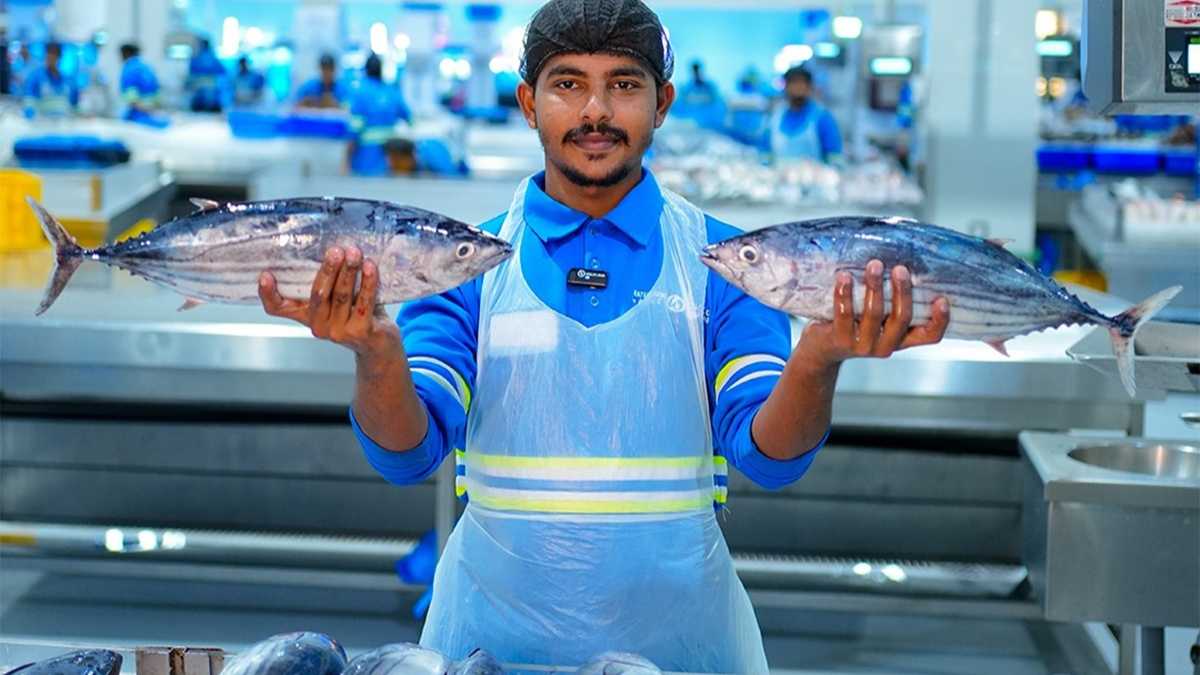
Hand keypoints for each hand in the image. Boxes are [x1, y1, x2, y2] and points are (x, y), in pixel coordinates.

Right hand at [258, 246, 398, 356]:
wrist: (379, 342)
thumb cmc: (356, 312)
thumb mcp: (335, 298)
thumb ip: (327, 280)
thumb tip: (326, 245)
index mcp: (305, 314)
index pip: (278, 308)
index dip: (268, 294)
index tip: (265, 275)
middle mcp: (318, 326)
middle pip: (318, 294)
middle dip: (327, 270)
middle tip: (335, 250)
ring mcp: (338, 331)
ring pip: (341, 296)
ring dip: (348, 271)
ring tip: (354, 252)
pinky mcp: (360, 332)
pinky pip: (364, 303)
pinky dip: (367, 282)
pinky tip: (370, 267)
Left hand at [797, 259, 949, 367]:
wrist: (821, 349)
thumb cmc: (854, 324)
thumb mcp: (878, 318)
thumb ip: (891, 301)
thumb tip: (902, 259)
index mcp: (901, 339)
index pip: (929, 336)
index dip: (939, 321)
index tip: (942, 299)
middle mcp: (885, 346)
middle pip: (902, 319)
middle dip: (903, 292)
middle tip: (900, 269)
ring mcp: (862, 346)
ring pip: (873, 314)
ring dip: (875, 286)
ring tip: (874, 264)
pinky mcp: (839, 340)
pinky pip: (844, 314)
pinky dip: (845, 293)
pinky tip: (844, 276)